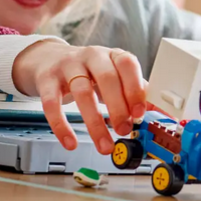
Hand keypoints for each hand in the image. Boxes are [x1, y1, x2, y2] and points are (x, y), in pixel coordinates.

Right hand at [13, 41, 147, 154]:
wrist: (50, 59)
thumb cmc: (89, 72)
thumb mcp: (113, 75)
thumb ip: (133, 91)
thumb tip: (154, 112)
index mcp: (112, 55)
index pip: (127, 64)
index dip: (135, 88)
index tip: (139, 113)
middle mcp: (91, 56)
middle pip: (106, 79)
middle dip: (118, 108)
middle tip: (123, 130)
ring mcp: (67, 66)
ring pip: (81, 93)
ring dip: (95, 123)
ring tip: (104, 145)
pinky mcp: (47, 79)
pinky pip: (51, 104)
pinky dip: (61, 126)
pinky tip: (70, 142)